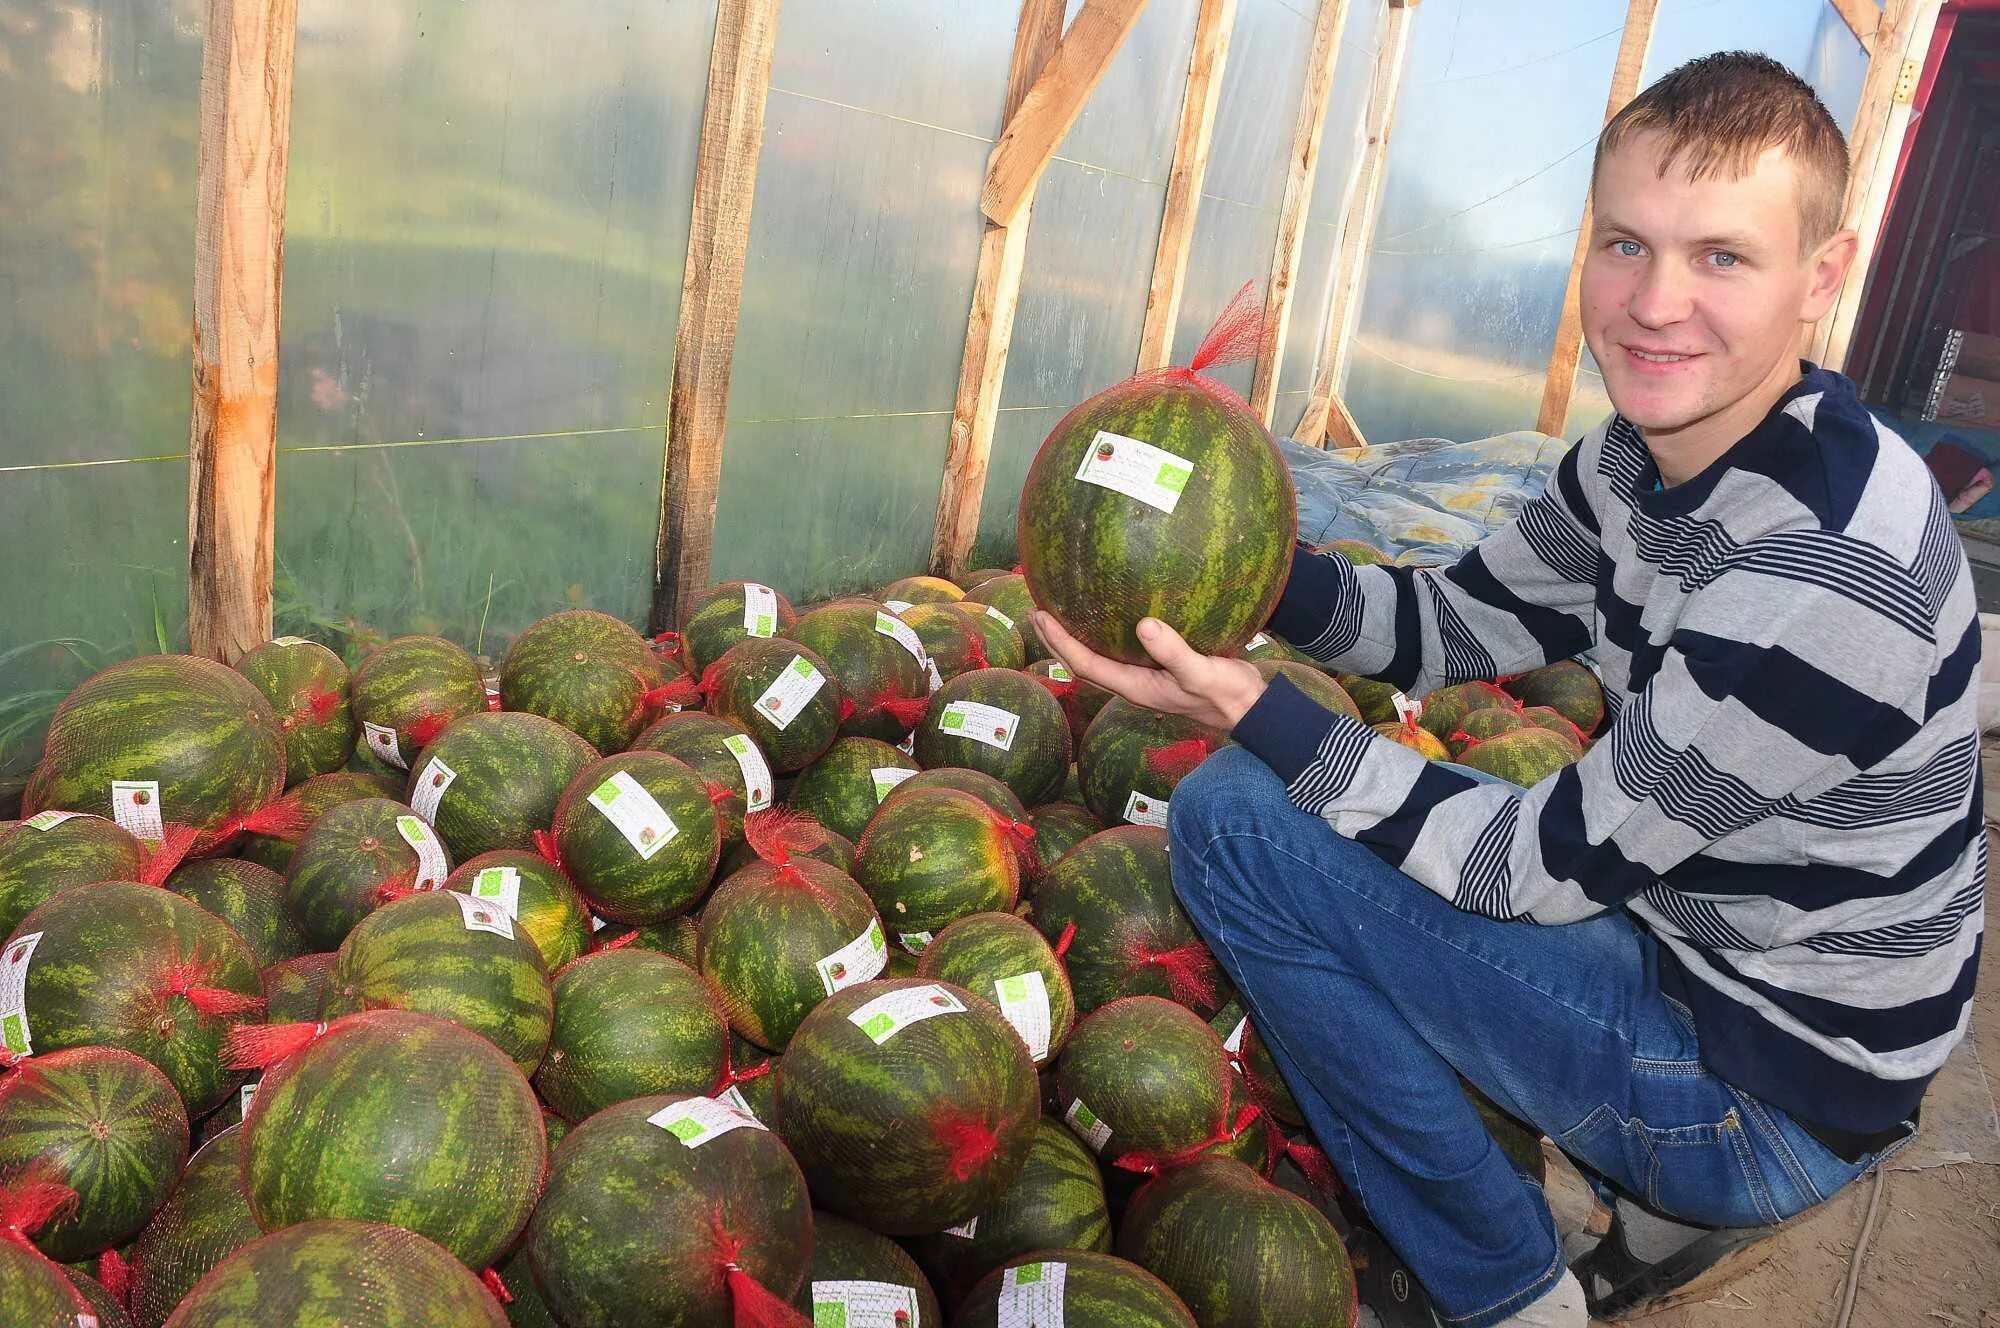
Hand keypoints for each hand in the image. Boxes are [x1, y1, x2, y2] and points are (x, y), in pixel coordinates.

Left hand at [1033, 611, 1267, 730]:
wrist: (1251, 708)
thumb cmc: (1227, 694)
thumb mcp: (1202, 672)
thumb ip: (1174, 653)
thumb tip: (1144, 625)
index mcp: (1135, 687)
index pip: (1086, 664)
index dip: (1061, 642)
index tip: (1041, 616)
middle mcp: (1133, 683)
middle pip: (1083, 662)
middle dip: (1057, 640)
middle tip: (1036, 612)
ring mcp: (1145, 677)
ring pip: (1099, 657)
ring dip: (1076, 637)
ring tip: (1060, 613)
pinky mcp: (1159, 668)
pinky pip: (1121, 649)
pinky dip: (1105, 633)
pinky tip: (1110, 613)